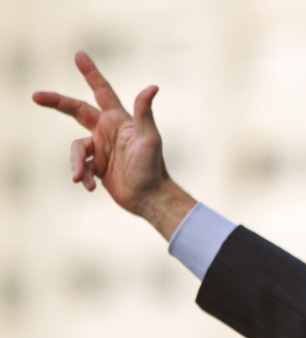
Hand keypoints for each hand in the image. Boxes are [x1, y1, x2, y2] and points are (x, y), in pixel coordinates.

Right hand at [32, 51, 195, 238]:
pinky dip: (83, 176)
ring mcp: (102, 148)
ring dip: (77, 163)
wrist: (150, 198)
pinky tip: (91, 187)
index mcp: (119, 120)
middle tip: (35, 96)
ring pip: (76, 148)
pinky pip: (80, 167)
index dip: (90, 73)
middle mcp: (108, 130)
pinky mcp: (97, 166)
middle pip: (76, 110)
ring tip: (82, 179)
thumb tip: (152, 86)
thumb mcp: (149, 138)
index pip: (102, 91)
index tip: (79, 55)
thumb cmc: (152, 167)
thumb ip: (145, 113)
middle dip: (56, 102)